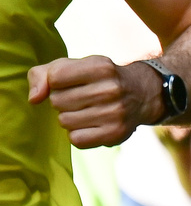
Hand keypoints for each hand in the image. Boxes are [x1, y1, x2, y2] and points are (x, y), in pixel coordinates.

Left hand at [28, 55, 155, 147]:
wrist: (141, 94)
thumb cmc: (98, 79)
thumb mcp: (75, 66)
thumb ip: (44, 74)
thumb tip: (34, 99)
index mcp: (101, 67)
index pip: (55, 77)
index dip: (55, 82)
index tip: (70, 82)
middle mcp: (111, 89)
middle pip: (57, 101)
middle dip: (62, 101)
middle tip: (81, 98)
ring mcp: (115, 113)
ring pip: (64, 121)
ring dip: (69, 118)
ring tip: (87, 111)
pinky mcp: (115, 133)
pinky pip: (76, 139)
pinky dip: (78, 134)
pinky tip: (90, 125)